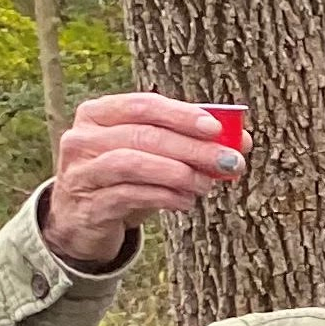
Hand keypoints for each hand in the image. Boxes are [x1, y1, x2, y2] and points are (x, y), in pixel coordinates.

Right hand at [42, 94, 242, 266]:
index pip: (142, 105)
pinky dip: (164, 196)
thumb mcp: (151, 154)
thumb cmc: (124, 178)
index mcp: (98, 114)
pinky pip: (129, 196)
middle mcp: (83, 138)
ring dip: (179, 173)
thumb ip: (189, 142)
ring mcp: (81, 172)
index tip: (217, 128)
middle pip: (143, 135)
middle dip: (192, 148)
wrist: (82, 220)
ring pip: (133, 163)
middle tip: (230, 161)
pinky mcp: (88, 205)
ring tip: (207, 184)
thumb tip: (243, 140)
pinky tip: (186, 201)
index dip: (181, 115)